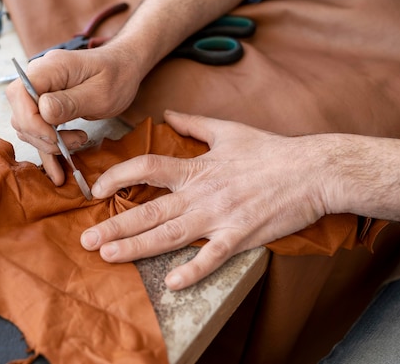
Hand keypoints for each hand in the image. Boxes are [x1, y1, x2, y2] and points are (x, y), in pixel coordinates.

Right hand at [5, 46, 142, 184]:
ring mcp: (39, 91)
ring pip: (27, 127)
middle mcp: (38, 77)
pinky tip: (57, 171)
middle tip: (77, 141)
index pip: (19, 93)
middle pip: (21, 114)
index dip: (31, 121)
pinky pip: (38, 131)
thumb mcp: (101, 93)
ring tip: (79, 142)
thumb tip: (43, 111)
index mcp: (51, 67)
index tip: (55, 137)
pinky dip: (47, 151)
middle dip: (44, 137)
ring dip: (49, 144)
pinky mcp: (44, 105)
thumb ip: (71, 102)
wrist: (123, 68)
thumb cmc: (117, 76)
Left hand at [80, 110, 329, 289]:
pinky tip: (173, 284)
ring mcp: (220, 217)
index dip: (117, 177)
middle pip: (149, 210)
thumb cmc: (270, 150)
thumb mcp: (228, 130)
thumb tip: (168, 114)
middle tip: (86, 240)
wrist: (312, 170)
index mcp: (196, 168)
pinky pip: (213, 257)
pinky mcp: (241, 236)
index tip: (96, 189)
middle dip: (115, 225)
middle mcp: (201, 194)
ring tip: (108, 256)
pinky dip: (194, 270)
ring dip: (137, 247)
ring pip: (170, 235)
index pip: (146, 168)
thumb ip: (193, 124)